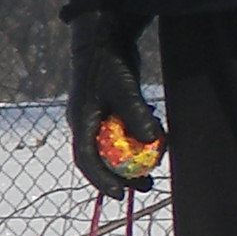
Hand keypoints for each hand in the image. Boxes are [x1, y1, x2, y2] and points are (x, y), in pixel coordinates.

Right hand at [65, 11, 164, 194]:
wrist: (105, 40)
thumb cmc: (110, 63)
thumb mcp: (124, 90)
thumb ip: (136, 114)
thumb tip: (152, 140)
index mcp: (81, 121)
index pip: (86, 159)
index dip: (102, 179)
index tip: (120, 195)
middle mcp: (86, 122)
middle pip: (101, 158)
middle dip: (121, 176)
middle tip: (144, 187)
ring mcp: (97, 116)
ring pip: (113, 147)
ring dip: (132, 160)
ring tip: (153, 173)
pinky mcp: (111, 109)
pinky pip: (122, 133)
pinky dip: (136, 141)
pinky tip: (155, 142)